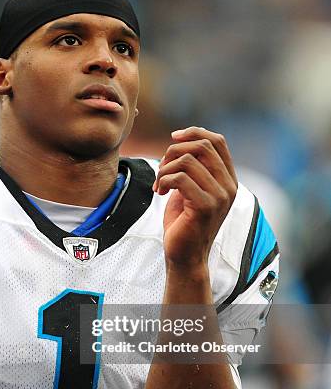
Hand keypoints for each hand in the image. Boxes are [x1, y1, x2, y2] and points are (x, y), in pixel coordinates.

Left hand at [153, 127, 237, 269]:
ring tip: (159, 185)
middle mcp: (229, 185)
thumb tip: (181, 142)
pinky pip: (179, 178)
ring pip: (187, 160)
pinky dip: (163, 181)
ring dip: (165, 169)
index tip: (173, 138)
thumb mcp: (189, 189)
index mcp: (228, 179)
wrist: (184, 255)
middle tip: (161, 169)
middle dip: (174, 151)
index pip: (218, 141)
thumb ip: (192, 168)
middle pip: (202, 146)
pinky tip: (160, 193)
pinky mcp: (205, 206)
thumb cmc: (183, 223)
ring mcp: (220, 196)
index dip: (194, 132)